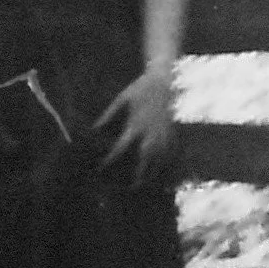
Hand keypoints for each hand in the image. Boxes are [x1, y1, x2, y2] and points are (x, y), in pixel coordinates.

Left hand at [96, 65, 173, 183]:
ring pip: (160, 159)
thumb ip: (108, 115)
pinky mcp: (174, 132)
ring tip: (148, 184)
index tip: (103, 167)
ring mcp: (164, 134)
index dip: (111, 159)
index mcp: (135, 125)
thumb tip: (95, 128)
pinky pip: (171, 152)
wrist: (163, 80)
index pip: (121, 148)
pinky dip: (167, 163)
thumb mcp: (121, 100)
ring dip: (154, 172)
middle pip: (144, 160)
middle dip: (139, 174)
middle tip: (133, 187)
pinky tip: (164, 172)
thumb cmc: (139, 89)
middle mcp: (150, 133)